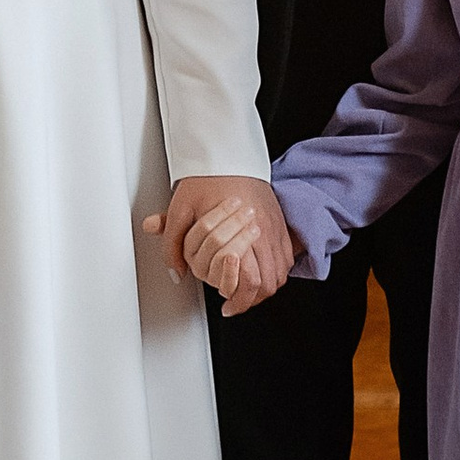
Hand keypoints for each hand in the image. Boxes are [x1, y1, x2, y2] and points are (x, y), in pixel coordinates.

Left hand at [147, 175, 294, 314]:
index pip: (248, 278)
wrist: (228, 153)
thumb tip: (175, 271)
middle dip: (253, 298)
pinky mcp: (280, 224)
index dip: (238, 299)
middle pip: (269, 281)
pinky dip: (276, 271)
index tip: (227, 306)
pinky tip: (262, 272)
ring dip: (265, 287)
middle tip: (237, 303)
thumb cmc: (205, 179)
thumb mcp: (180, 209)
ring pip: (280, 273)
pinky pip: (286, 258)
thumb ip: (173, 242)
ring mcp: (275, 227)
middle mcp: (263, 230)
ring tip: (247, 292)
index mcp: (239, 229)